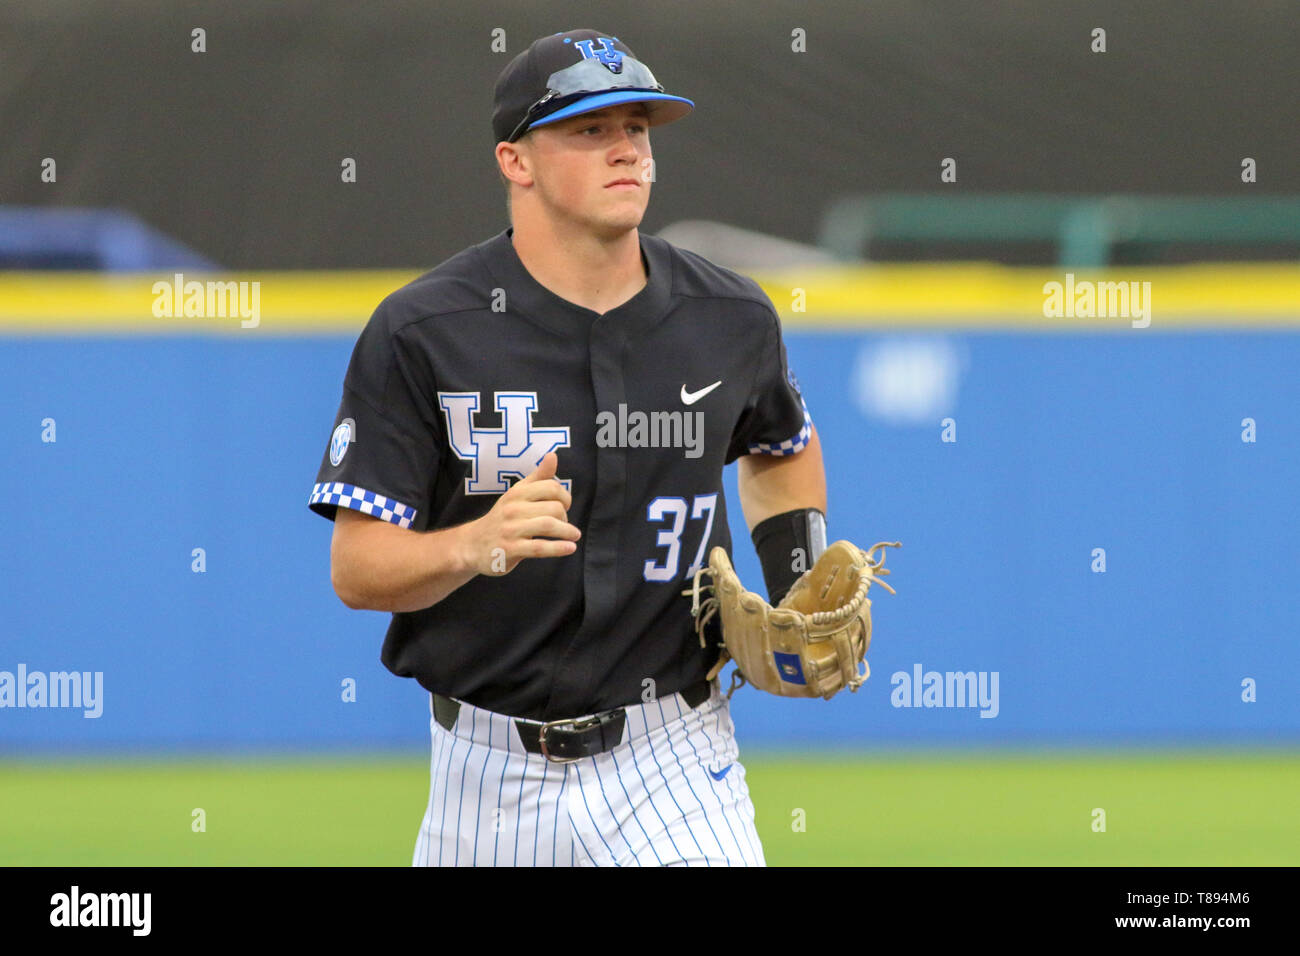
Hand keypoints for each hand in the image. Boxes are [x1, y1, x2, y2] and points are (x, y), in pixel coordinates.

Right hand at [461, 452, 581, 575]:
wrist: (472, 545)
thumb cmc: (502, 518)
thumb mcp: (516, 494)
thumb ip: (537, 477)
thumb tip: (552, 456)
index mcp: (517, 493)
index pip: (550, 487)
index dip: (565, 496)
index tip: (565, 506)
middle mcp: (513, 509)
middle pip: (553, 507)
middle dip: (566, 516)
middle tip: (565, 524)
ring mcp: (511, 529)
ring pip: (547, 525)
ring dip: (567, 531)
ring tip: (574, 536)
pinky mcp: (510, 549)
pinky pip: (539, 547)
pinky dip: (558, 548)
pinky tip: (570, 548)